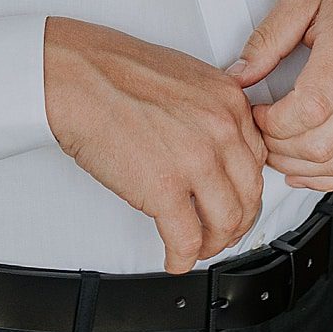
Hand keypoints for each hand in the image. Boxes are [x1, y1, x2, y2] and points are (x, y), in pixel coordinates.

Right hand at [43, 17, 268, 274]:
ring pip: (226, 222)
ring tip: (197, 247)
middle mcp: (221, 130)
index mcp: (228, 102)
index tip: (234, 200)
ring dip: (213, 244)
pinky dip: (183, 258)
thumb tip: (215, 146)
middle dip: (236, 222)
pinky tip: (175, 259)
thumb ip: (209, 111)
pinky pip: (187, 239)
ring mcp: (196, 161)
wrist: (76, 76)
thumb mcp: (185, 79)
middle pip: (249, 195)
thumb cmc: (114, 72)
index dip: (244, 189)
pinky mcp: (164, 189)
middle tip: (220, 231)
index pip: (257, 160)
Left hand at [230, 0, 332, 190]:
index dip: (270, 124)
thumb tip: (238, 75)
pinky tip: (306, 168)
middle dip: (278, 148)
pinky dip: (331, 176)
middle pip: (320, 145)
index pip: (306, 112)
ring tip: (276, 150)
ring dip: (300, 166)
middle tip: (258, 133)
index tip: (255, 112)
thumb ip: (267, 38)